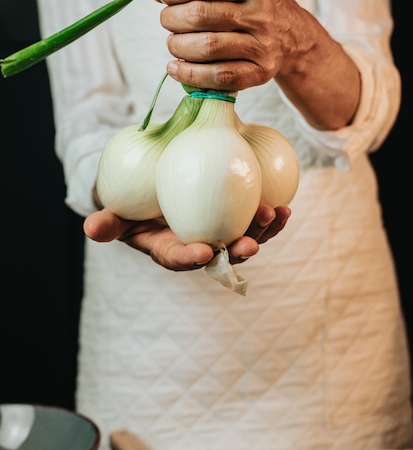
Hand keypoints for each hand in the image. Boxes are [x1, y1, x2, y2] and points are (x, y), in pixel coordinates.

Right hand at [83, 204, 290, 271]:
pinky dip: (270, 217)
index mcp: (171, 251)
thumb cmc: (134, 204)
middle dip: (238, 251)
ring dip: (262, 231)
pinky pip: (255, 220)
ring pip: (245, 238)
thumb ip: (108, 222)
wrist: (157, 189)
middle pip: (222, 255)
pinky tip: (285, 206)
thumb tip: (90, 228)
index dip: (191, 259)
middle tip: (250, 244)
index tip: (203, 253)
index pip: (180, 259)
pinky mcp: (236, 218)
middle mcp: (200, 246)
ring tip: (276, 215)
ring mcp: (221, 233)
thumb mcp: (117, 213)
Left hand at [151, 0, 360, 129]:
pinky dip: (189, 74)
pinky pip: (218, 77)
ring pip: (207, 47)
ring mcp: (262, 47)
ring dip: (177, 46)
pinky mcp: (259, 73)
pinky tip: (175, 68)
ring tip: (174, 44)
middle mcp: (261, 15)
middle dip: (171, 18)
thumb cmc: (257, 10)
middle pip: (200, 16)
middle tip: (167, 20)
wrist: (295, 40)